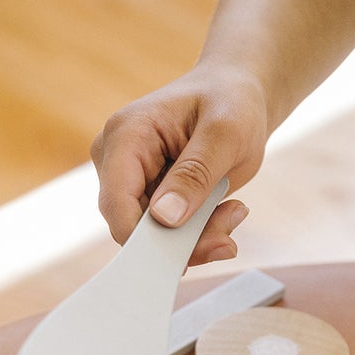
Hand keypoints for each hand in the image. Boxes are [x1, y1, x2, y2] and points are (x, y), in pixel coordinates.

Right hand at [91, 62, 268, 266]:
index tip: (183, 259)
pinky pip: (170, 232)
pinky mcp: (151, 196)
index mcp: (126, 135)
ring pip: (154, 236)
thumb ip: (195, 174)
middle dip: (183, 240)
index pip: (115, 201)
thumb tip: (164, 219)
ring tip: (235, 212)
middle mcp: (118, 159)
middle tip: (228, 236)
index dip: (141, 239)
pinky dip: (201, 232)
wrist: (238, 95)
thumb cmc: (231, 102)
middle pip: (133, 225)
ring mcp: (132, 180)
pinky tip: (228, 211)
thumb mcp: (225, 133)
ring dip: (199, 237)